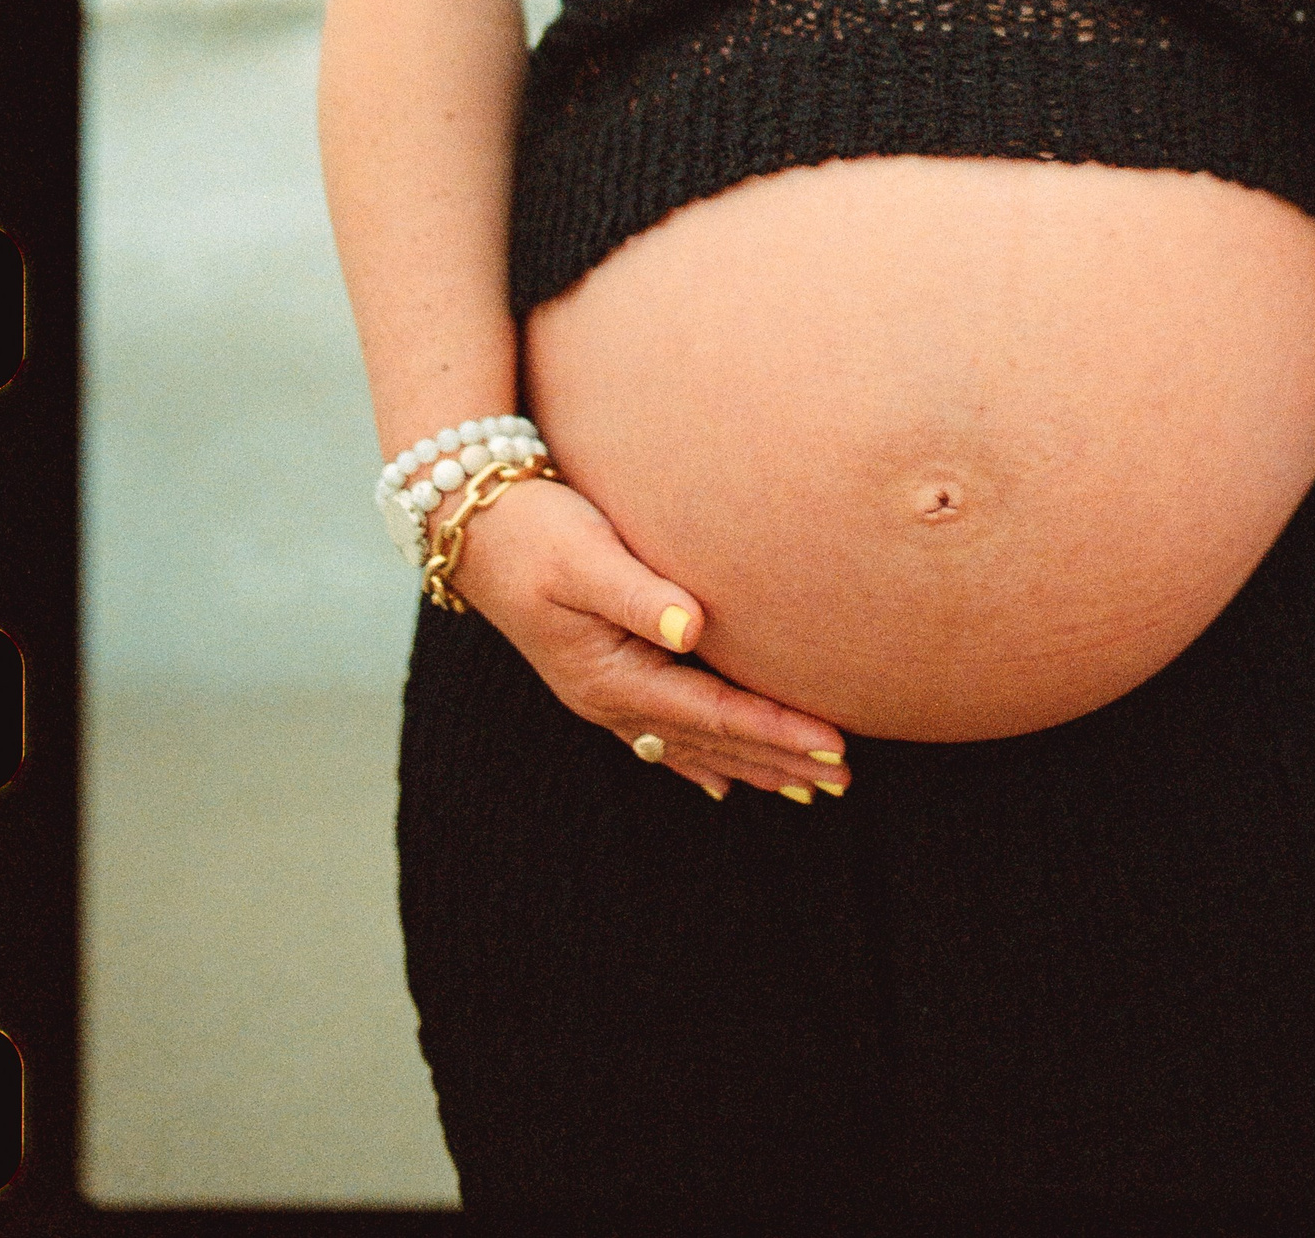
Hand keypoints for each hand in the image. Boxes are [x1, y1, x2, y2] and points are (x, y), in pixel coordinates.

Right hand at [438, 472, 850, 804]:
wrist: (471, 526)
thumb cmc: (535, 529)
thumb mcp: (586, 556)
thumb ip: (640, 593)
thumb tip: (694, 626)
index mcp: (612, 675)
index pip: (713, 714)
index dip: (775, 730)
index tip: (833, 744)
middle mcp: (608, 700)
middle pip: (709, 741)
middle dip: (778, 760)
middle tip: (842, 779)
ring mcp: (601, 696)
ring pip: (691, 746)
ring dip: (749, 765)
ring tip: (806, 788)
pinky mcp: (599, 677)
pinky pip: (660, 738)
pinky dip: (698, 761)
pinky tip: (721, 783)